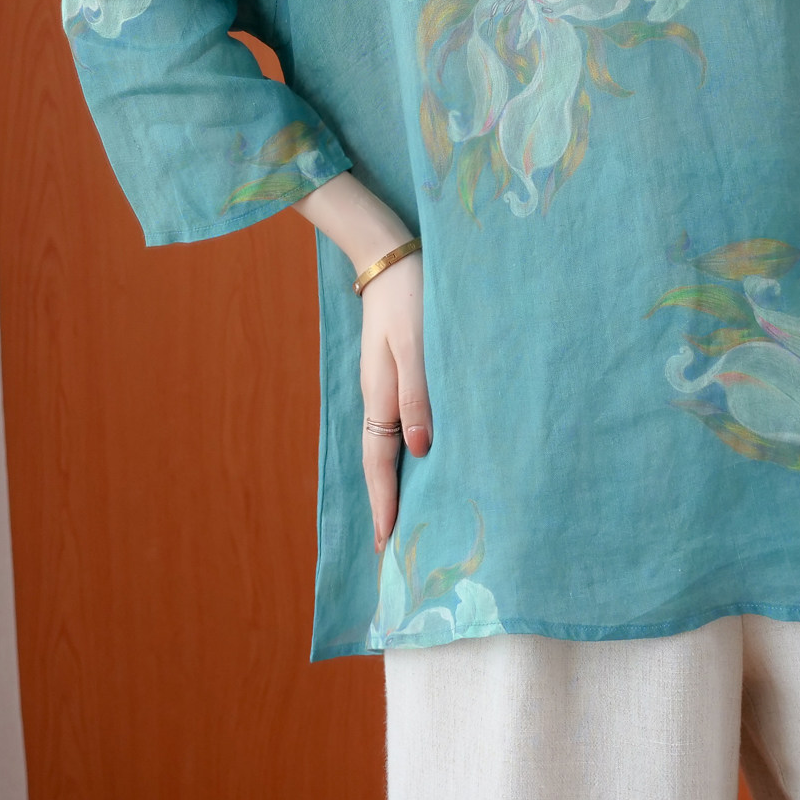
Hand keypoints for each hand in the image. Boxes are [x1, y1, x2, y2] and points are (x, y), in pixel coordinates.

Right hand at [358, 246, 429, 552]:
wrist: (390, 254)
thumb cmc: (411, 297)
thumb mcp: (417, 346)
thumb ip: (418, 396)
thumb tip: (420, 451)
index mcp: (380, 396)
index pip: (380, 463)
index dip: (385, 504)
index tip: (387, 545)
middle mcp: (379, 396)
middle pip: (380, 460)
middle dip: (385, 501)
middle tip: (393, 544)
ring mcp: (385, 384)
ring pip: (387, 443)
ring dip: (395, 478)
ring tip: (406, 512)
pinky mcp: (396, 370)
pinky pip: (397, 422)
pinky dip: (403, 449)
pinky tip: (418, 456)